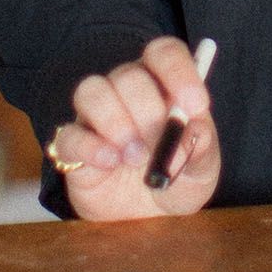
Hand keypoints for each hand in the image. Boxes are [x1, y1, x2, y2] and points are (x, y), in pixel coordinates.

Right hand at [46, 36, 220, 222]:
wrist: (148, 218)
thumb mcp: (202, 170)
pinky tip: (110, 162)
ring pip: (91, 91)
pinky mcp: (74, 147)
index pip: (164, 53)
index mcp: (163, 84)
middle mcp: (126, 91)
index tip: (195, 104)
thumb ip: (201, 147)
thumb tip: (192, 130)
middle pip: (129, 75)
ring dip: (116, 122)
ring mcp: (96, 116)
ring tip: (136, 157)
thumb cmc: (178, 180)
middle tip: (161, 143)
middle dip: (148, 110)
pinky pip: (69, 134)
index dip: (179, 71)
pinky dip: (89, 147)